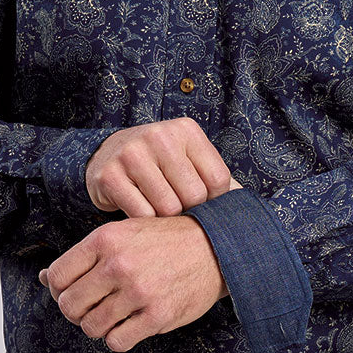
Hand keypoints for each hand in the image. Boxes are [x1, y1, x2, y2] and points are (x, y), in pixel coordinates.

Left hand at [38, 216, 227, 351]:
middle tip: (93, 308)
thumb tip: (45, 278)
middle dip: (77, 312)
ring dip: (99, 326)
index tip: (76, 292)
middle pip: (69, 306)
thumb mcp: (124, 233)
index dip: (60, 291)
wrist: (214, 247)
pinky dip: (119, 337)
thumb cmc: (166, 240)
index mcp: (105, 239)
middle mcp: (118, 265)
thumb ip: (86, 255)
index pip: (57, 277)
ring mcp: (138, 291)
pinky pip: (117, 341)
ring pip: (91, 327)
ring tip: (115, 315)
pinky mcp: (157, 315)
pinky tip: (131, 324)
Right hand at [85, 117, 231, 216]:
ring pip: (168, 208)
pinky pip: (141, 215)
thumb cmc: (159, 163)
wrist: (107, 154)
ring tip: (159, 209)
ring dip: (166, 218)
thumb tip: (245, 211)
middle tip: (178, 208)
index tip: (202, 202)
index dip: (214, 201)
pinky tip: (141, 211)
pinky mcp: (110, 175)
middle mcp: (160, 136)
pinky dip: (145, 222)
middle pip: (194, 196)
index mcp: (187, 130)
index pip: (218, 179)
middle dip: (189, 210)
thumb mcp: (188, 159)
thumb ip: (215, 179)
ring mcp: (132, 154)